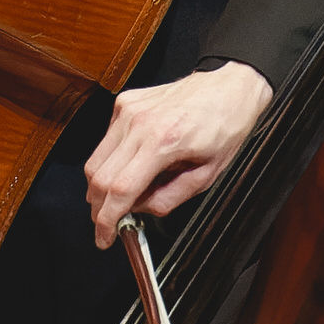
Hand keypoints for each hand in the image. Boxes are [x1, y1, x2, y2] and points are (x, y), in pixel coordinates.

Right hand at [85, 61, 272, 244]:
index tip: (104, 237)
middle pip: (98, 176)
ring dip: (101, 185)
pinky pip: (106, 140)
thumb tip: (139, 210)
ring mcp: (128, 109)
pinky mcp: (125, 102)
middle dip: (99, 207)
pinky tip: (131, 164)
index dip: (106, 220)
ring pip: (96, 158)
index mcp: (163, 141)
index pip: (120, 189)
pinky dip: (112, 160)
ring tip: (122, 196)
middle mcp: (139, 122)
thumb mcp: (206, 175)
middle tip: (109, 222)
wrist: (228, 86)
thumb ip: (168, 198)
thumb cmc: (223, 125)